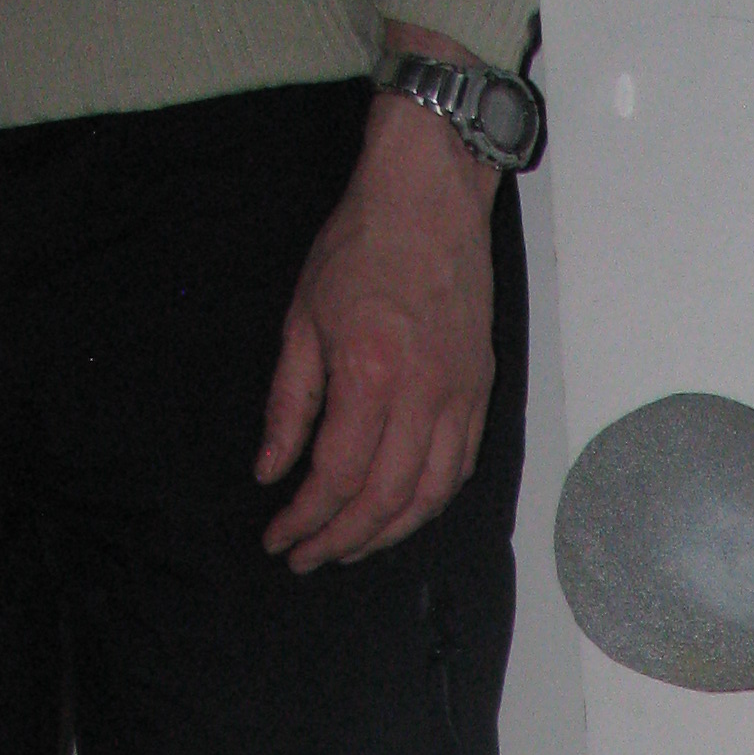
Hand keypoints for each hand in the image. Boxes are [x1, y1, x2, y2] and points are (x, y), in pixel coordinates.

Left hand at [256, 27, 500, 571]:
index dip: (305, 519)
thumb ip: (289, 404)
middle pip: (385, 500)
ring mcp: (460, 397)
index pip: (336, 475)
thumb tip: (272, 471)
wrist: (431, 197)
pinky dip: (429, 503)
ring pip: (429, 496)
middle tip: (307, 557)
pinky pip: (460, 469)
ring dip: (387, 533)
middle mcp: (423, 396)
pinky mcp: (481, 392)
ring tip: (350, 546)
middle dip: (341, 539)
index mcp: (370, 374)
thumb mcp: (302, 319)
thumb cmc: (361, 245)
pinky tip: (401, 514)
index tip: (278, 538)